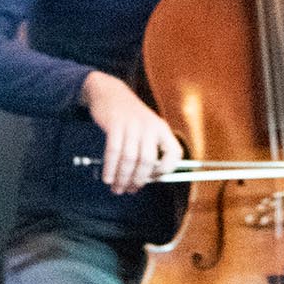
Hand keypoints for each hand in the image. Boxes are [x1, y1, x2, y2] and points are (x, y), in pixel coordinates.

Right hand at [80, 71, 182, 191]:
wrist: (110, 92)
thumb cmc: (130, 117)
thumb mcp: (147, 128)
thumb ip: (150, 150)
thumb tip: (148, 180)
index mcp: (162, 129)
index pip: (175, 153)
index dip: (166, 170)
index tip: (153, 179)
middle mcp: (150, 127)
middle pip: (148, 161)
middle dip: (138, 180)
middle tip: (129, 190)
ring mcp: (133, 125)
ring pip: (129, 159)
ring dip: (123, 178)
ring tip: (117, 188)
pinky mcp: (115, 124)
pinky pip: (113, 151)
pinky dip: (110, 168)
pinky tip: (108, 177)